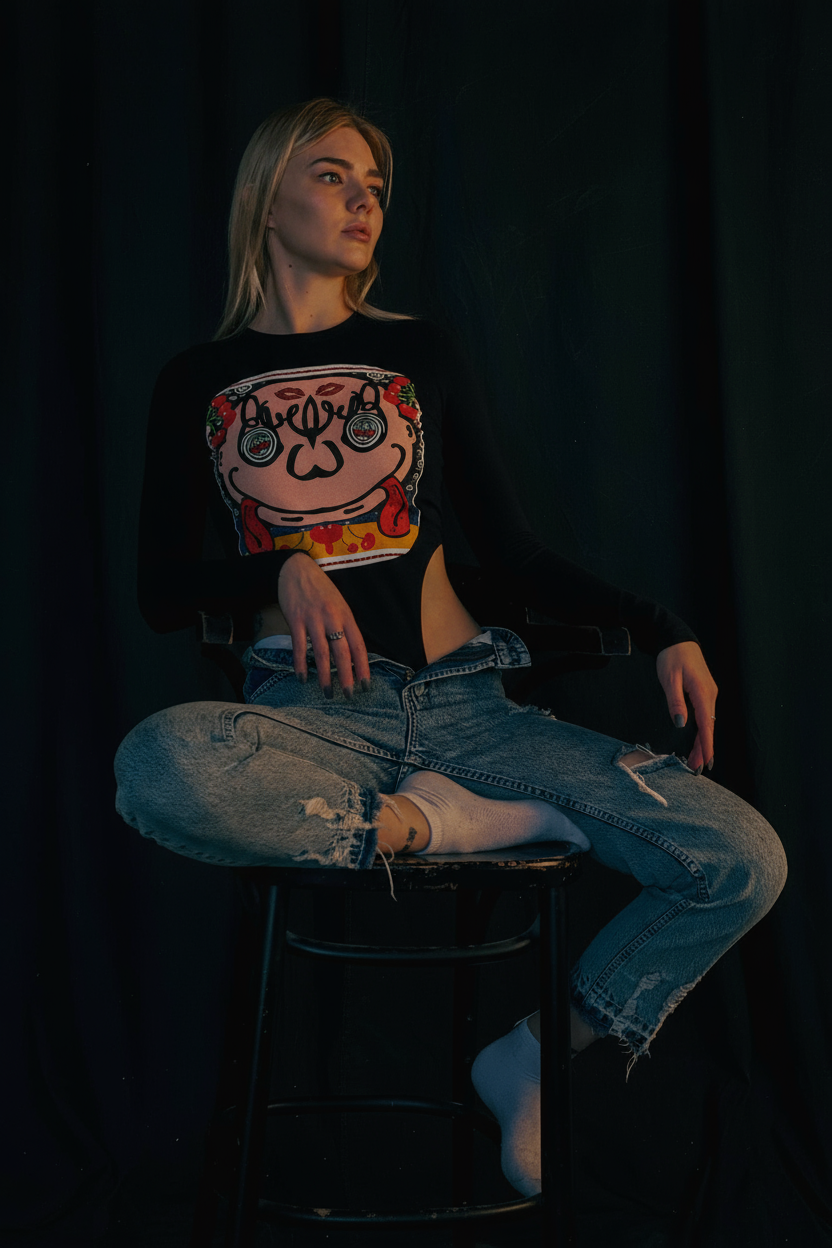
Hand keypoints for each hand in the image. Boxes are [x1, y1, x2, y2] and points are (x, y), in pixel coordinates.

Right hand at [277, 554, 370, 697]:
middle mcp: (332, 618)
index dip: (363, 667)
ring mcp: (314, 619)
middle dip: (347, 676)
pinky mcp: (296, 619)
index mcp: (346, 615)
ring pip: (322, 653)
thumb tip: (350, 651)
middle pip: (343, 652)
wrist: (295, 568)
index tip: (366, 685)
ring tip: (327, 692)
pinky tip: (302, 678)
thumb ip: (344, 625)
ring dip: (325, 676)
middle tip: (349, 695)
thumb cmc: (319, 588)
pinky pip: (300, 646)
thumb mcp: (338, 603)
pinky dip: (301, 664)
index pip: (359, 646)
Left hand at [656, 641, 717, 772]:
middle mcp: (710, 695)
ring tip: (696, 760)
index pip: (706, 725)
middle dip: (704, 749)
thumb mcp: (669, 679)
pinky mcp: (704, 692)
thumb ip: (675, 702)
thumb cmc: (672, 657)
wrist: (678, 639)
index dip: (707, 745)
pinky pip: (705, 715)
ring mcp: (708, 694)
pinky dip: (702, 730)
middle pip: (709, 727)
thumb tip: (681, 724)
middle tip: (697, 769)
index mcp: (702, 692)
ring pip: (707, 723)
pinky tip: (698, 740)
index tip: (706, 762)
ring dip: (703, 741)